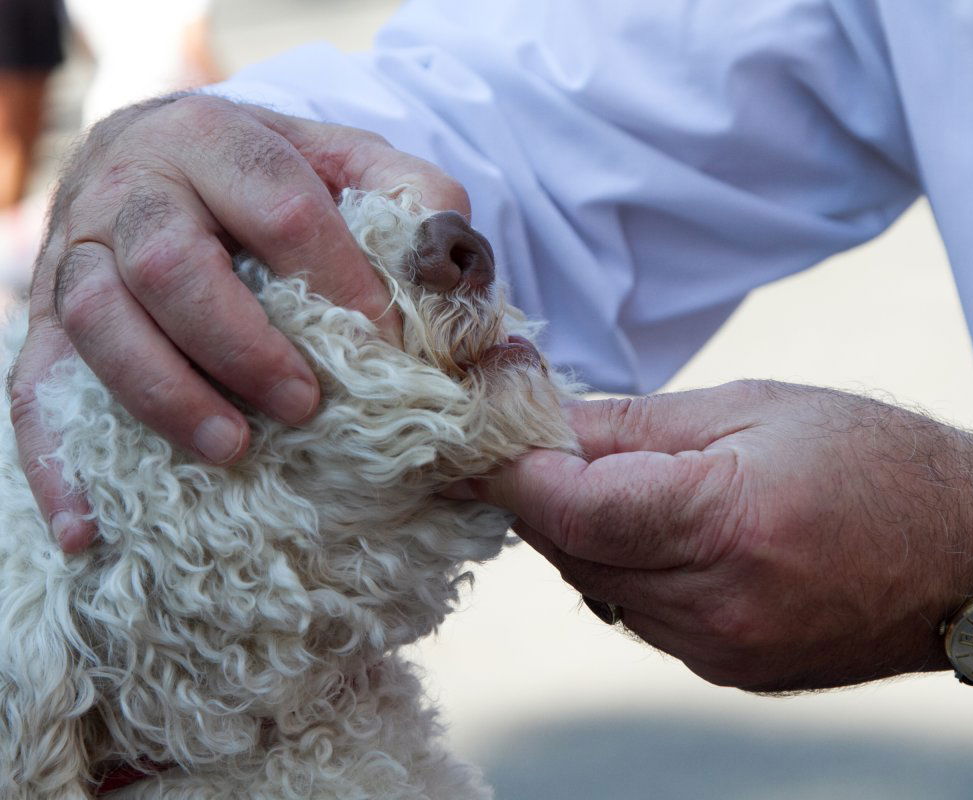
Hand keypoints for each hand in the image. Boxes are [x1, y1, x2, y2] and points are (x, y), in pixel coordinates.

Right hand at [9, 94, 470, 550]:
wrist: (168, 156)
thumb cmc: (275, 176)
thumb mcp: (351, 162)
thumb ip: (411, 198)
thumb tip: (445, 265)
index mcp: (216, 139)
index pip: (280, 208)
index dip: (340, 281)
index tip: (388, 348)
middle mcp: (132, 187)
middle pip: (168, 263)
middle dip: (242, 345)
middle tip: (306, 405)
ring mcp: (75, 252)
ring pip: (95, 319)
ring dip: (163, 394)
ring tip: (232, 451)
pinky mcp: (41, 319)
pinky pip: (31, 387)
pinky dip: (54, 459)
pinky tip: (90, 524)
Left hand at [457, 380, 972, 690]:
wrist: (971, 554)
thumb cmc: (876, 457)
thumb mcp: (756, 406)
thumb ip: (639, 424)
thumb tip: (550, 423)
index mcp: (726, 523)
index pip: (571, 507)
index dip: (514, 468)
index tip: (486, 436)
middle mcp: (715, 605)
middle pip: (571, 552)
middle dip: (540, 495)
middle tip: (534, 439)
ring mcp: (721, 650)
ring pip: (597, 587)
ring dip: (581, 533)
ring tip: (599, 476)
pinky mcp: (730, 670)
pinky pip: (640, 615)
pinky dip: (623, 568)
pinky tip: (649, 527)